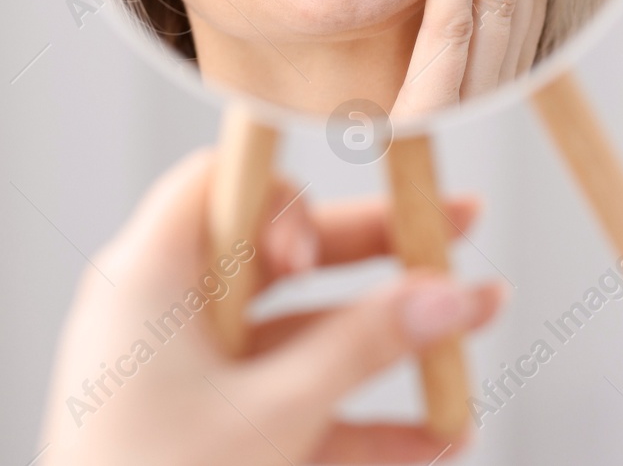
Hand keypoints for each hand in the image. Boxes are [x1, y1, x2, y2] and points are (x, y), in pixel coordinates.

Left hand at [39, 149, 502, 464]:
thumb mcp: (273, 414)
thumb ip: (365, 348)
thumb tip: (451, 293)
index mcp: (150, 280)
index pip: (223, 184)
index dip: (289, 195)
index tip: (329, 244)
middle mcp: (167, 317)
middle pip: (287, 255)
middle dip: (382, 257)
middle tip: (461, 232)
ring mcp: (190, 380)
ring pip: (305, 337)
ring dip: (388, 349)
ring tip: (472, 346)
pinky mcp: (212, 435)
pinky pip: (298, 405)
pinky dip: (361, 420)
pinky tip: (436, 438)